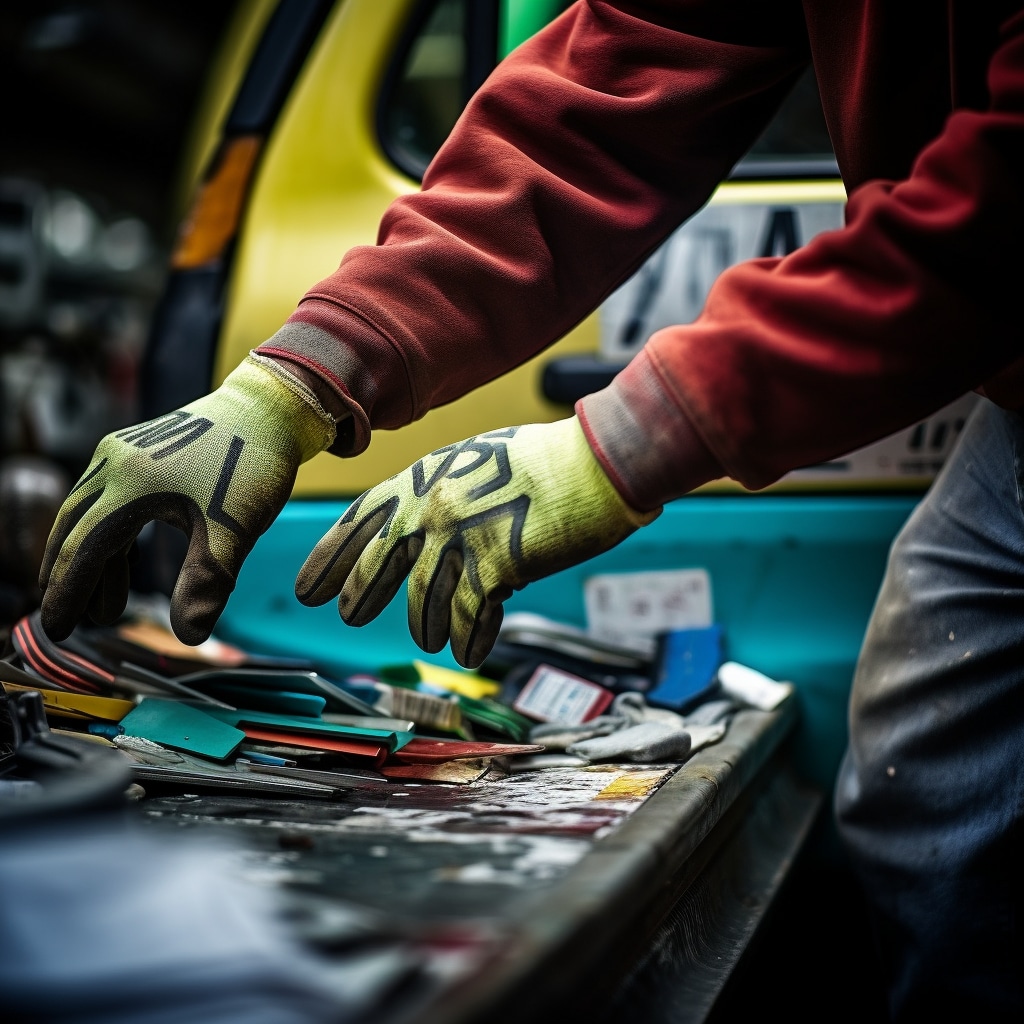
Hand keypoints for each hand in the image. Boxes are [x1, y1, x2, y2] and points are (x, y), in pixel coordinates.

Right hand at [39, 354, 335, 644]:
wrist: (271, 407)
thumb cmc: (254, 463)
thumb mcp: (235, 530)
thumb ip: (207, 582)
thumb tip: (190, 636)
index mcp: (130, 484)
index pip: (83, 549)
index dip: (68, 592)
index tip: (59, 628)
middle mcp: (114, 463)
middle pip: (73, 530)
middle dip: (68, 579)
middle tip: (68, 621)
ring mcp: (122, 453)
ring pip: (89, 515)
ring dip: (93, 562)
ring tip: (108, 608)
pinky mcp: (137, 450)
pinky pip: (107, 499)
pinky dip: (109, 536)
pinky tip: (124, 562)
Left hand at [295, 417, 659, 667]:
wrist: (596, 460)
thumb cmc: (546, 460)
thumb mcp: (479, 463)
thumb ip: (448, 497)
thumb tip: (438, 542)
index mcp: (423, 478)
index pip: (361, 520)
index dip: (331, 556)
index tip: (309, 586)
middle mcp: (431, 507)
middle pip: (378, 563)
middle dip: (360, 594)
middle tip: (347, 617)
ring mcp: (460, 536)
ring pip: (424, 599)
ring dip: (425, 626)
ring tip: (429, 641)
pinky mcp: (496, 565)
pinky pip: (470, 616)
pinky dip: (468, 639)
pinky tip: (468, 652)